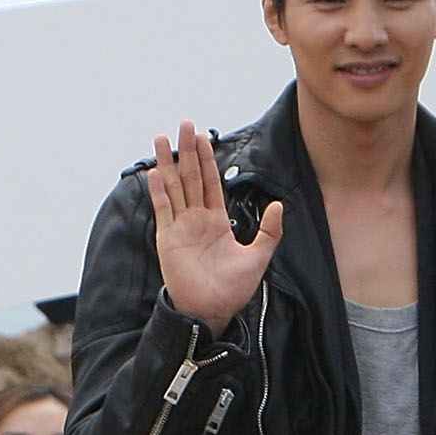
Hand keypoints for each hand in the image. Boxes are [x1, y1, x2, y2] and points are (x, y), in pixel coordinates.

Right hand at [146, 121, 284, 332]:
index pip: (210, 183)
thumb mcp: (258, 257)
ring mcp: (180, 226)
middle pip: (190, 177)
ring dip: (168, 163)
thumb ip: (269, 230)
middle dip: (187, 150)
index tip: (204, 137)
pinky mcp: (167, 238)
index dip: (207, 159)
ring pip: (174, 187)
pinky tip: (157, 172)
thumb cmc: (233, 288)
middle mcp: (196, 219)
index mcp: (216, 220)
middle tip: (184, 124)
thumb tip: (279, 204)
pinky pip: (163, 209)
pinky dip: (159, 191)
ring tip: (162, 138)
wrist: (211, 310)